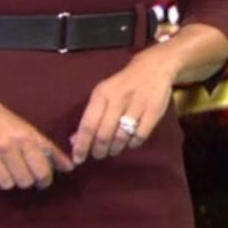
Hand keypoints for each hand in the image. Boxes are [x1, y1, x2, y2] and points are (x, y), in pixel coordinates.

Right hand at [0, 92, 74, 192]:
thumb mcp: (24, 127)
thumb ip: (47, 148)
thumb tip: (69, 168)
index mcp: (23, 135)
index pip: (42, 170)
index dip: (45, 179)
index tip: (42, 179)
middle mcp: (6, 145)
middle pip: (26, 181)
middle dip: (26, 179)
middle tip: (21, 171)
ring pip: (7, 185)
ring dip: (7, 180)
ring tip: (2, 166)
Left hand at [69, 48, 174, 164]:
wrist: (153, 68)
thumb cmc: (122, 84)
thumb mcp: (103, 94)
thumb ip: (90, 116)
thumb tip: (74, 140)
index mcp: (102, 94)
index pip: (88, 124)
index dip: (81, 145)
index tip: (77, 159)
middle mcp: (118, 99)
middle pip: (104, 134)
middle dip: (99, 150)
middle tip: (98, 155)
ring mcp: (137, 105)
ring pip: (121, 137)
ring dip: (115, 149)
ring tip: (112, 150)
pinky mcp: (153, 111)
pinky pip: (140, 136)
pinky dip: (133, 144)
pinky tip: (130, 142)